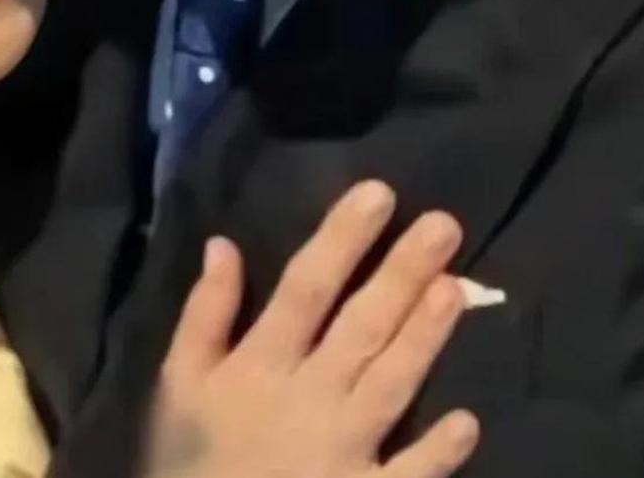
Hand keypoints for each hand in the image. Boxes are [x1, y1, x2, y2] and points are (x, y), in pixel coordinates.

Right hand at [145, 183, 478, 477]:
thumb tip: (224, 242)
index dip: (343, 239)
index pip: (307, 287)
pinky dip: (437, 451)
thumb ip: (204, 314)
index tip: (379, 193)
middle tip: (445, 225)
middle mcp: (308, 398)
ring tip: (458, 288)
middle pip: (362, 326)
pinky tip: (468, 420)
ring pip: (391, 384)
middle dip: (403, 273)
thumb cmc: (184, 462)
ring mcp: (342, 452)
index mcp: (260, 364)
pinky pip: (408, 475)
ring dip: (425, 337)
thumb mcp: (175, 385)